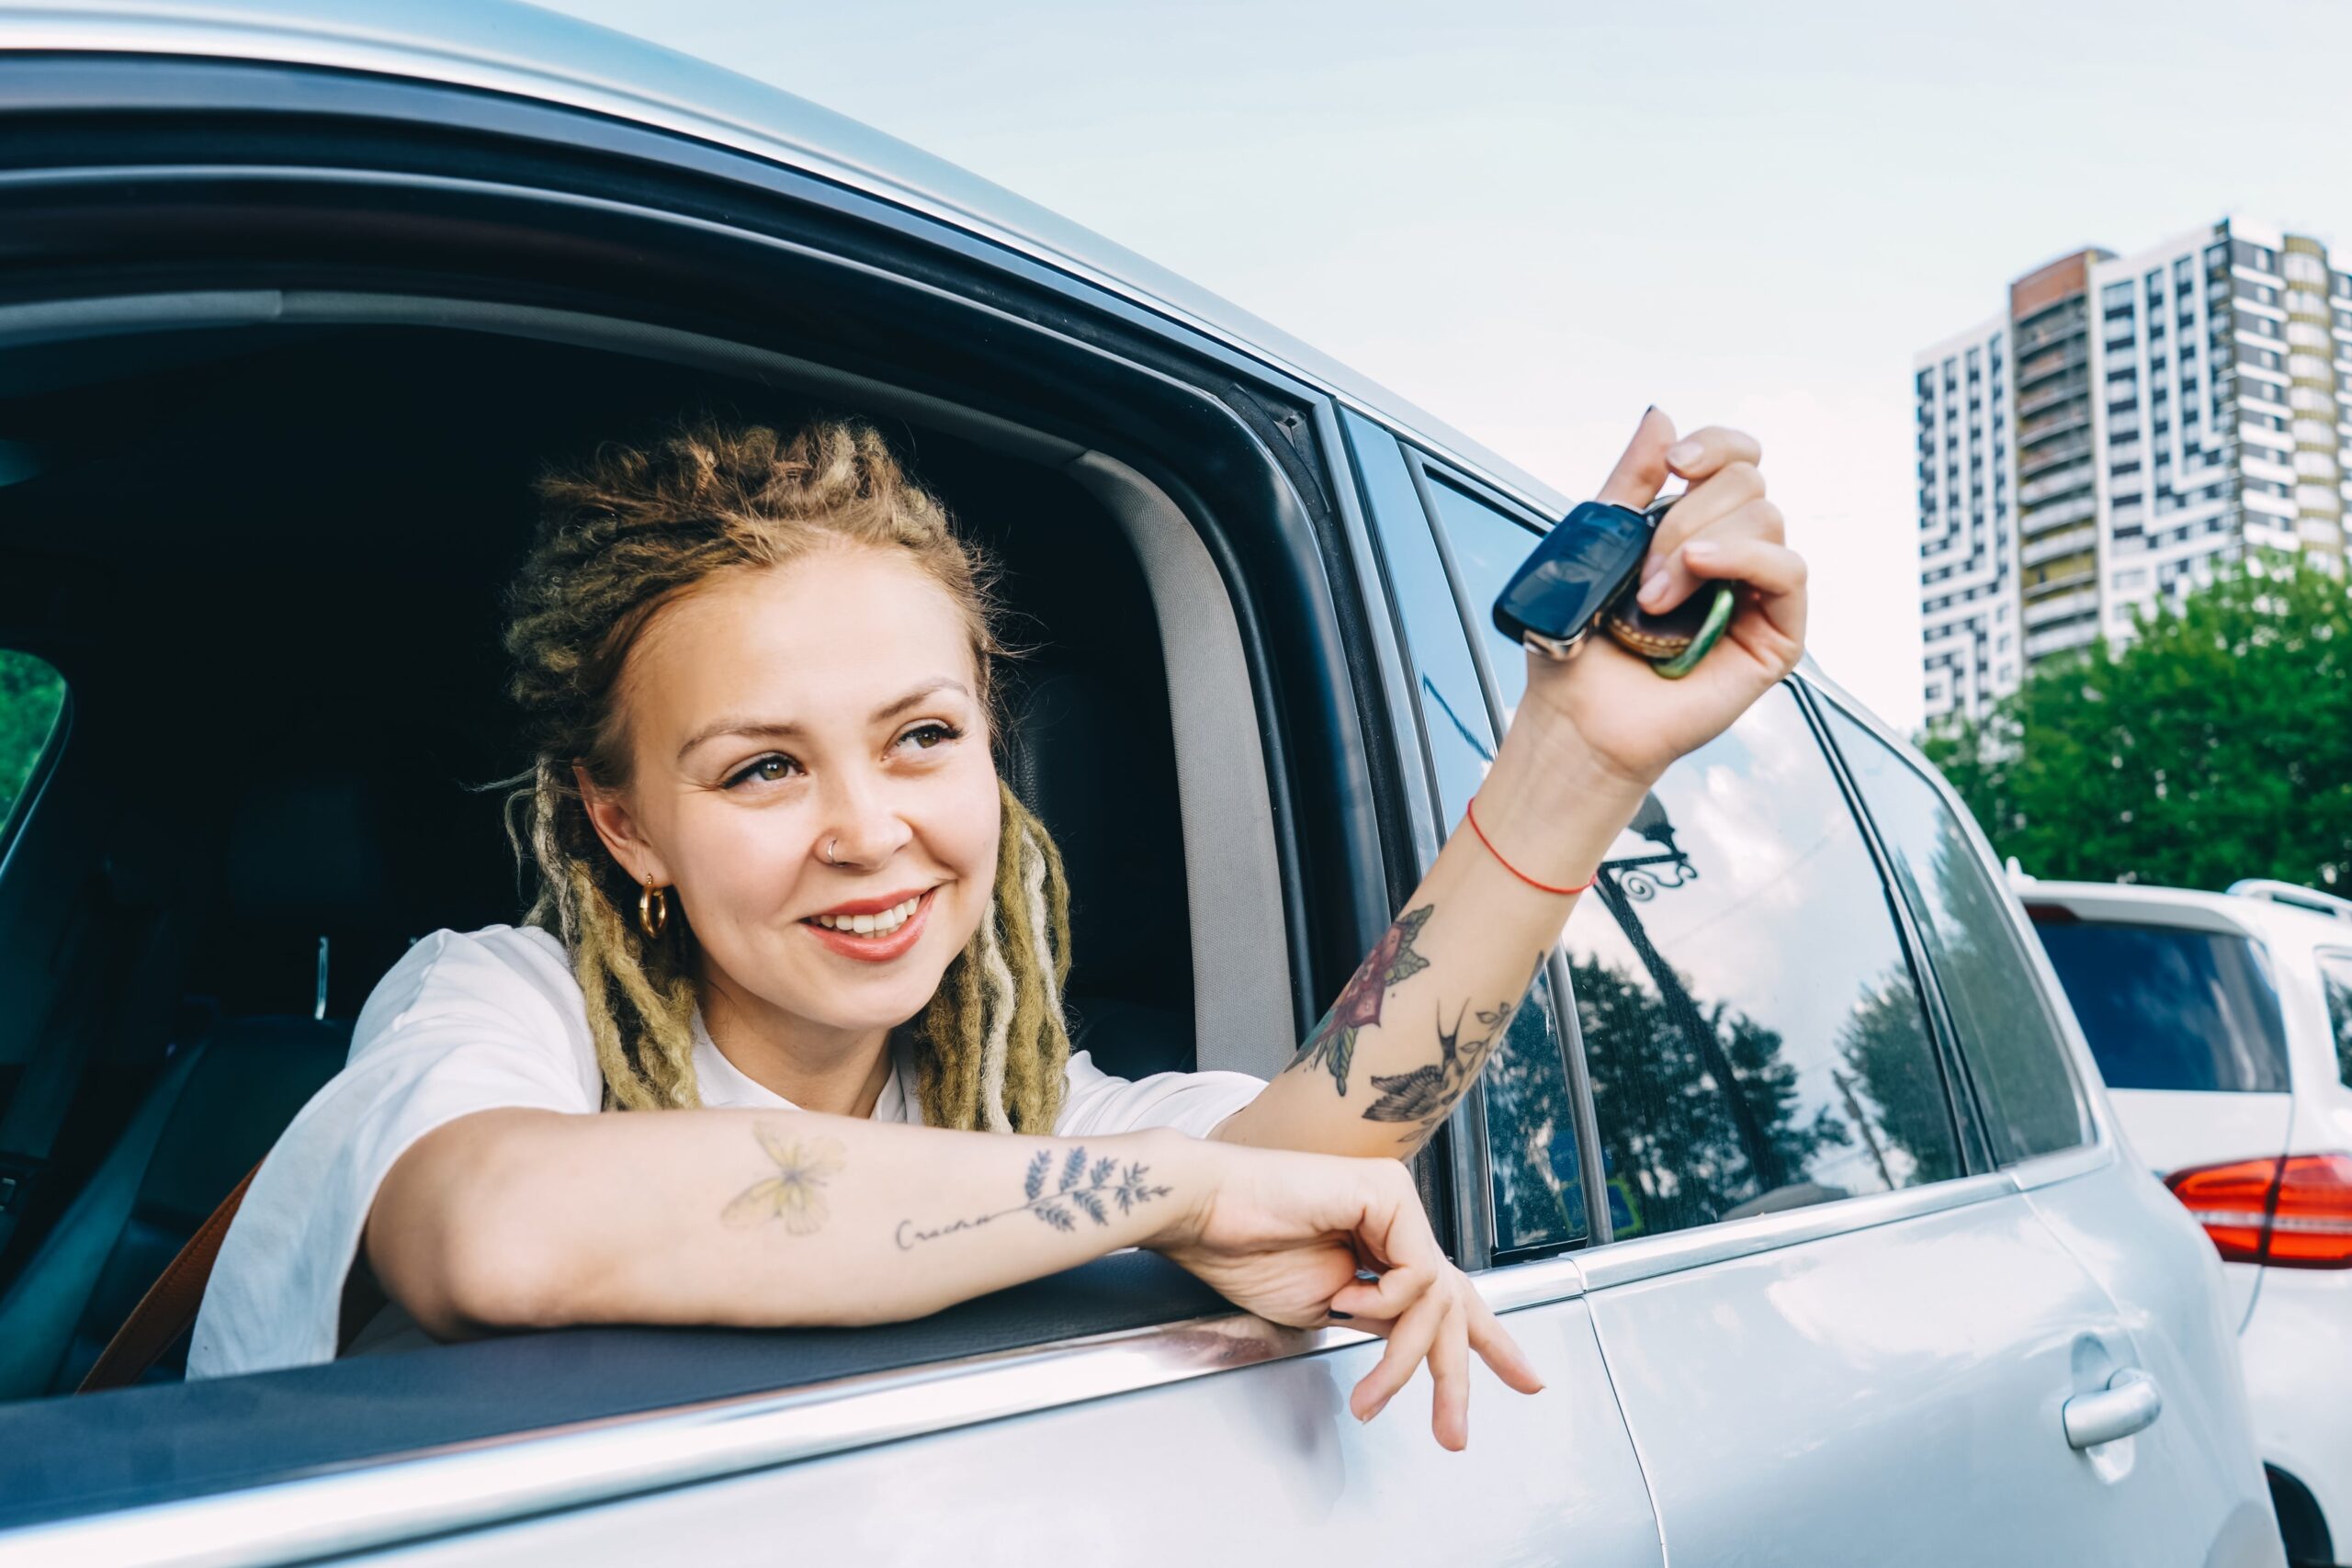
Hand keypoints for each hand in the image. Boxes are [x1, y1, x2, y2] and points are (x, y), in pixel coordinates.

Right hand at [1145, 1139, 1542, 1449]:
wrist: (1203, 1214)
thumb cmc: (1245, 1254)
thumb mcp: (1326, 1307)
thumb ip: (1377, 1319)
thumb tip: (1412, 1341)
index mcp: (1380, 1242)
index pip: (1447, 1293)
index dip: (1488, 1341)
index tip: (1527, 1381)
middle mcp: (1395, 1217)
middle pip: (1453, 1302)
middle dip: (1457, 1375)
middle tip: (1454, 1431)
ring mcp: (1395, 1201)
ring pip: (1436, 1298)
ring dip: (1404, 1358)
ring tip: (1369, 1395)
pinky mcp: (1388, 1192)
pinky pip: (1417, 1273)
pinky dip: (1385, 1304)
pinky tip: (1344, 1299)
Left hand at [1517, 407, 1807, 789]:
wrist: (1577, 717)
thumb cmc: (1579, 644)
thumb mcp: (1596, 543)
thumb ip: (1631, 481)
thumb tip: (1661, 415)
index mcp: (1695, 526)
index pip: (1737, 459)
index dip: (1715, 445)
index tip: (1675, 461)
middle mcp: (1733, 554)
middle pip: (1748, 483)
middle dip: (1685, 514)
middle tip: (1640, 571)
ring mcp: (1758, 593)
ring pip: (1765, 518)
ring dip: (1697, 546)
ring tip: (1652, 598)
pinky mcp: (1778, 635)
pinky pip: (1788, 570)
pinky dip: (1743, 558)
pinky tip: (1698, 571)